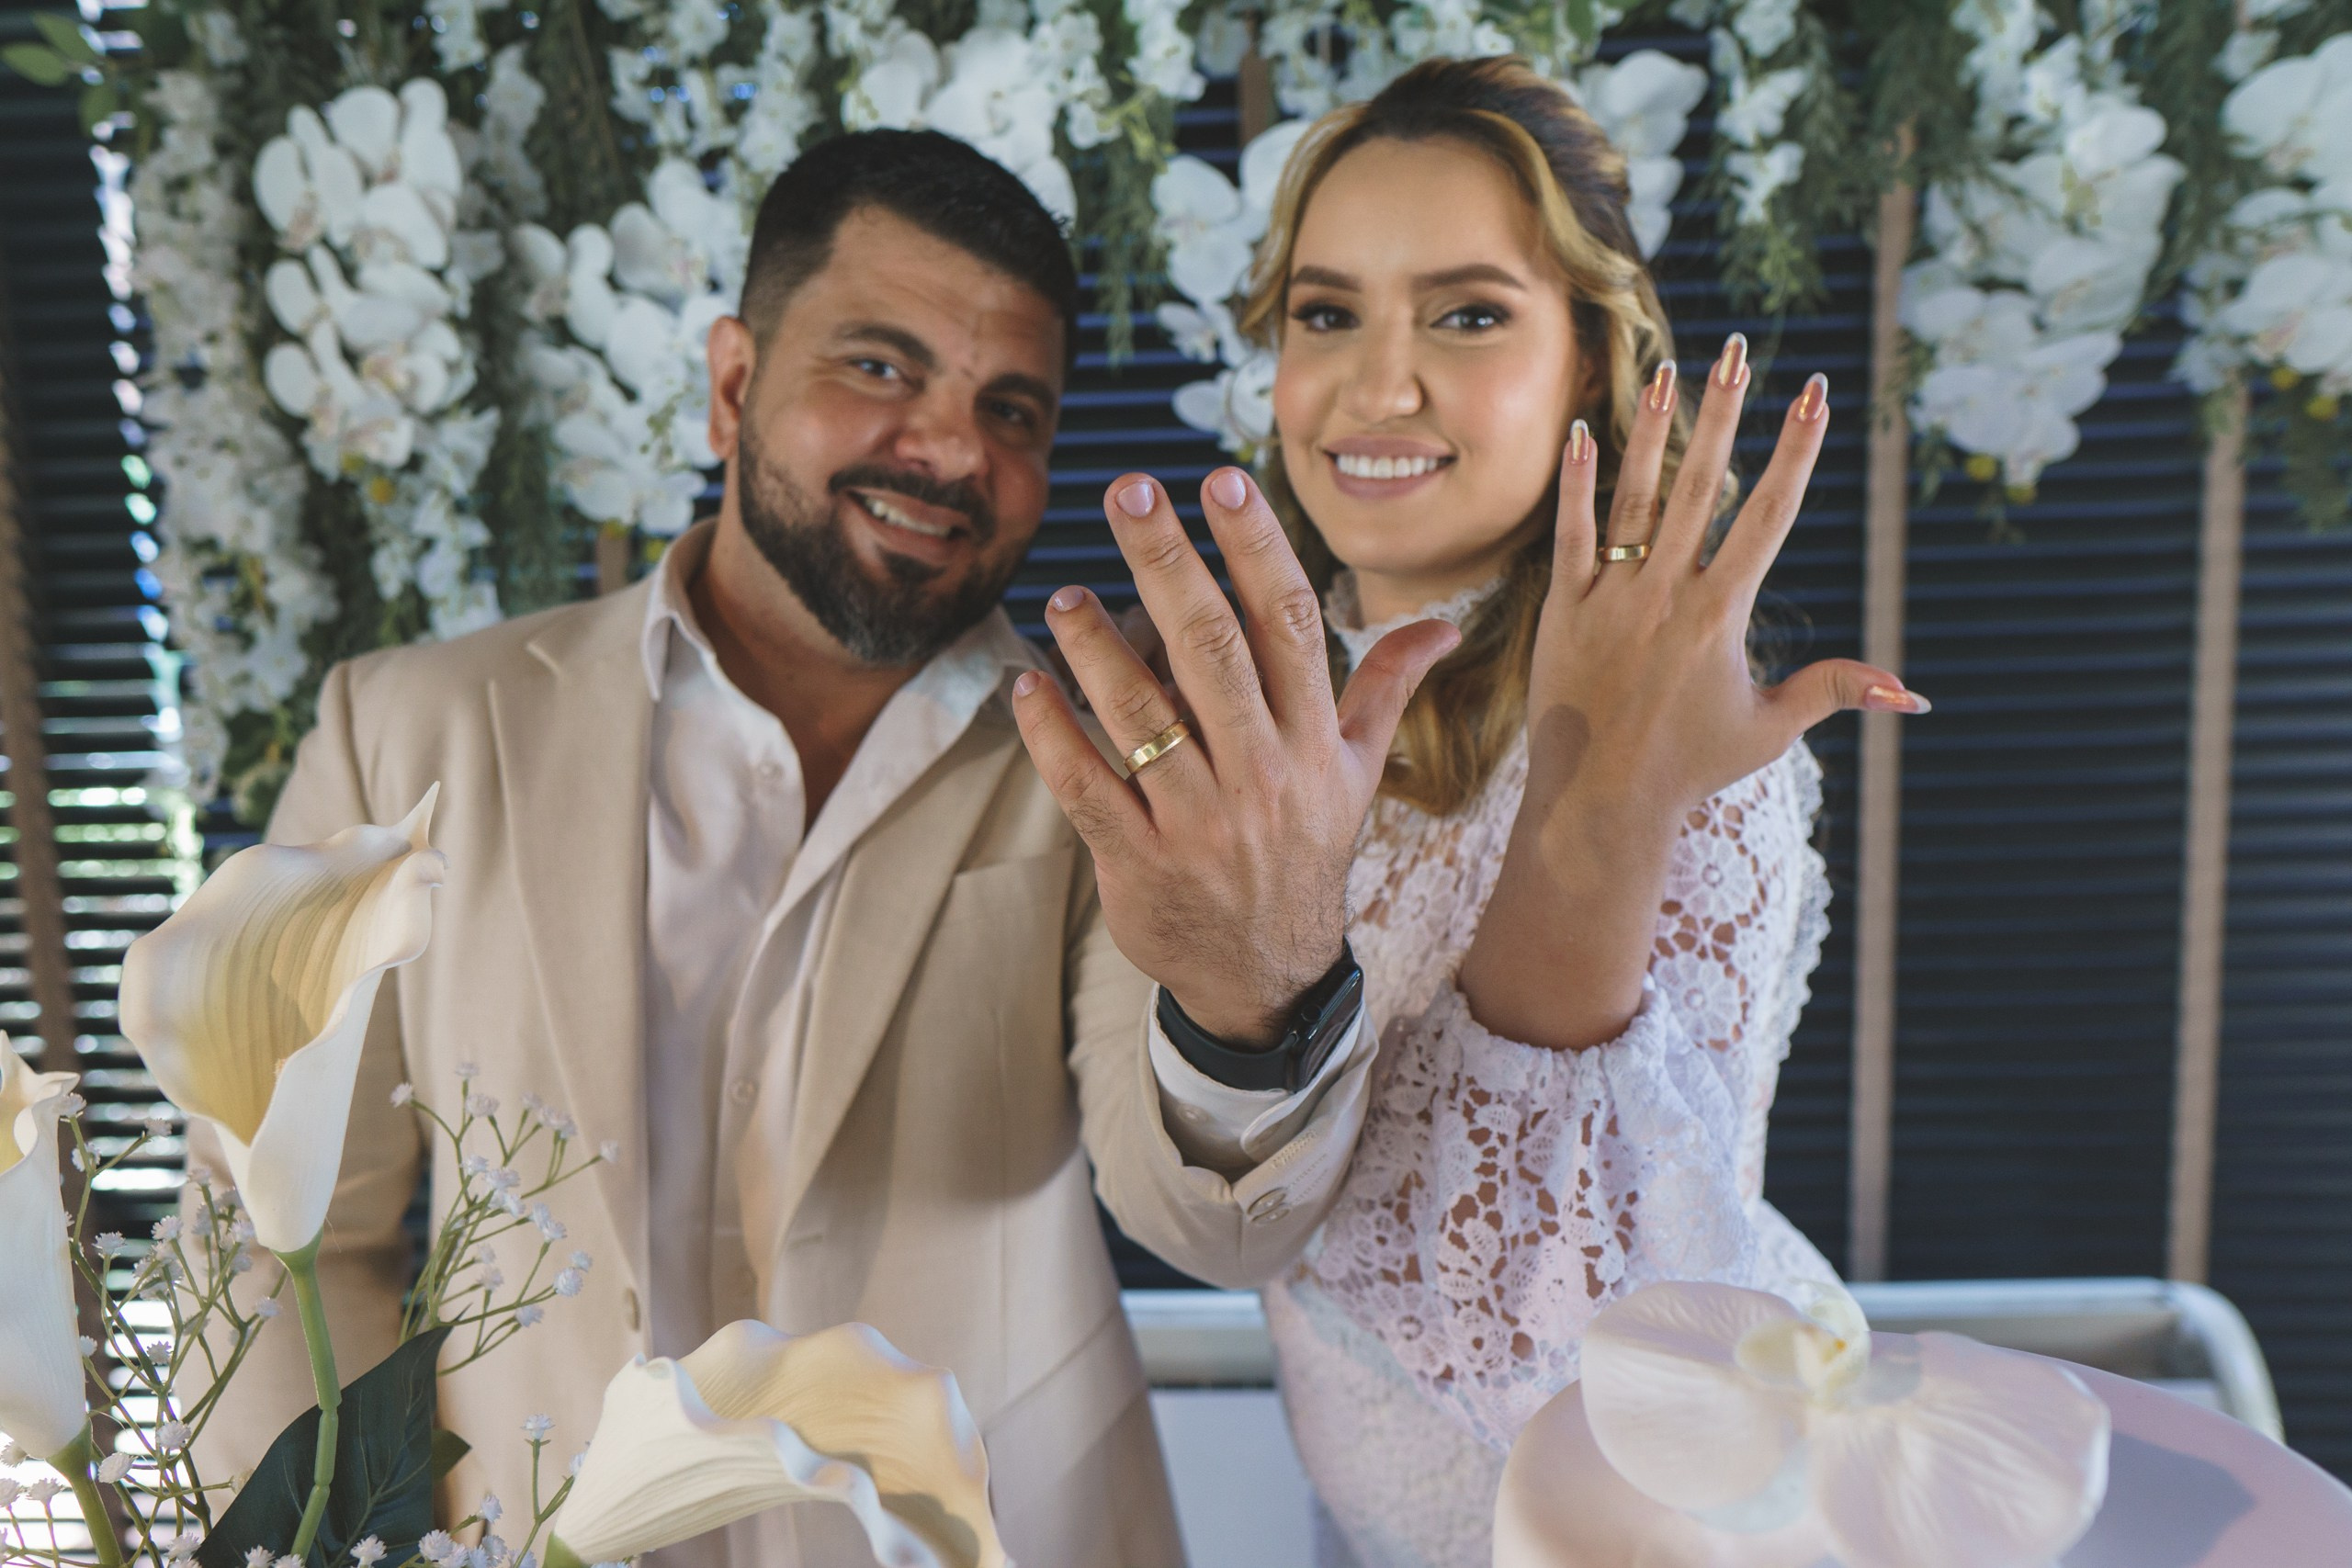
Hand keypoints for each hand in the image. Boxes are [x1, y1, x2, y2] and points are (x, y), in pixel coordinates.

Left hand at [1012, 466, 1458, 1045]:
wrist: (1269, 976)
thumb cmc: (1307, 852)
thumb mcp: (1355, 774)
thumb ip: (1387, 689)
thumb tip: (1443, 625)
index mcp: (1312, 741)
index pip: (1289, 625)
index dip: (1258, 549)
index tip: (1223, 481)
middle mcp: (1260, 774)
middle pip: (1211, 650)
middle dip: (1168, 564)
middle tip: (1127, 492)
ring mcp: (1197, 821)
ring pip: (1141, 716)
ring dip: (1095, 647)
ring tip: (1065, 596)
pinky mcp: (1139, 861)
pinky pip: (1086, 786)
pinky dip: (1052, 734)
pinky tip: (1027, 685)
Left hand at [1460, 340, 1927, 1049]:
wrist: (1601, 801)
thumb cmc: (1691, 766)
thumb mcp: (1770, 726)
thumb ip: (1835, 690)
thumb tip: (1913, 693)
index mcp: (1721, 613)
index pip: (1768, 513)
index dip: (1796, 451)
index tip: (1817, 395)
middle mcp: (1667, 594)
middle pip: (1703, 485)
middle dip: (1727, 413)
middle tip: (1741, 349)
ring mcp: (1611, 598)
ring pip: (1637, 497)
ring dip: (1657, 429)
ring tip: (1673, 368)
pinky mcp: (1563, 609)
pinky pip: (1569, 533)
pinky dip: (1577, 482)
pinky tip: (1586, 429)